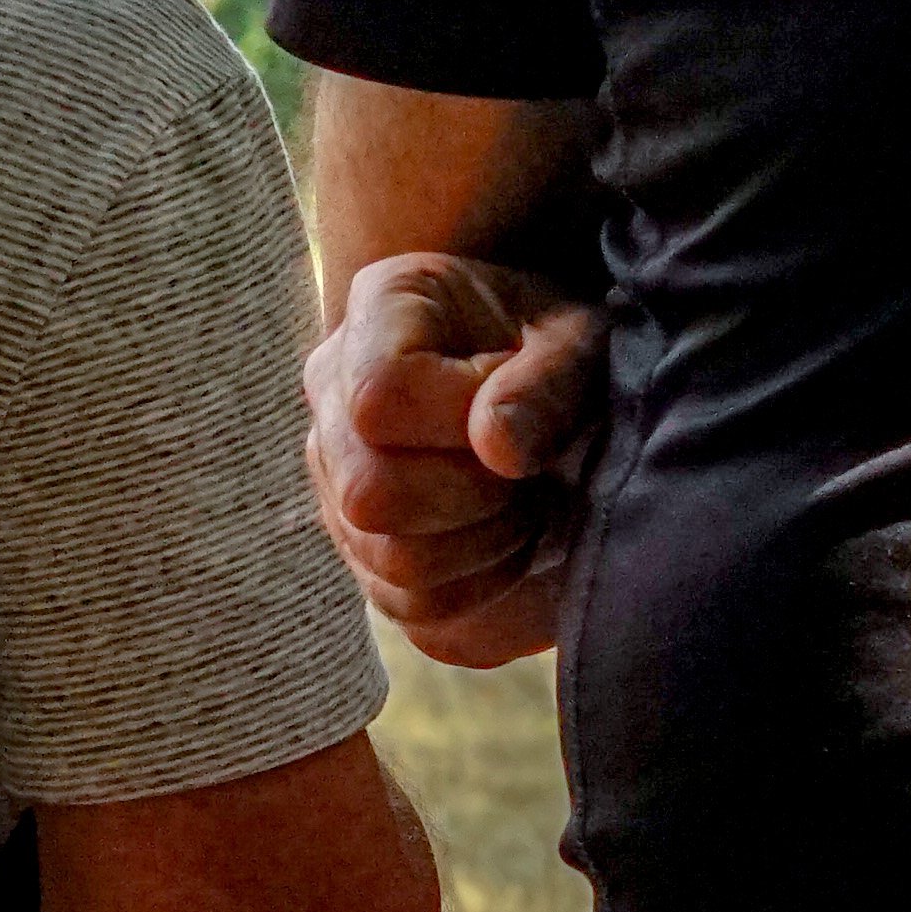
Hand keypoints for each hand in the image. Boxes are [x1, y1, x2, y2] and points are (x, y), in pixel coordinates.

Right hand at [304, 254, 609, 667]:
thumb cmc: (559, 341)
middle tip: (526, 472)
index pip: (380, 396)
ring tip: (520, 501)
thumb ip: (546, 380)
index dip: (459, 421)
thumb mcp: (578, 336)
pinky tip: (501, 536)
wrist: (541, 370)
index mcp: (381, 307)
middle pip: (371, 492)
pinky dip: (475, 586)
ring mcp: (333, 474)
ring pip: (391, 560)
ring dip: (480, 546)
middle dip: (474, 496)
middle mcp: (332, 388)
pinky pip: (408, 604)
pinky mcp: (359, 544)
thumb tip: (495, 447)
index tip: (516, 411)